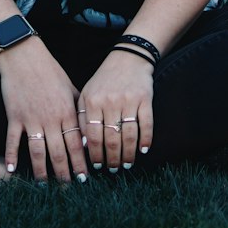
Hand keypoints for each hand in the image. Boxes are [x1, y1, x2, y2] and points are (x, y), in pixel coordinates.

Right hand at [0, 37, 88, 182]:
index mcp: (66, 112)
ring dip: (42, 171)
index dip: (80, 163)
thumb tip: (89, 130)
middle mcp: (50, 119)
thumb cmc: (51, 71)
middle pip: (58, 153)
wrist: (25, 57)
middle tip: (68, 189)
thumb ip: (80, 110)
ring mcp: (31, 119)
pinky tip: (12, 171)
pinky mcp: (14, 117)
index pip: (76, 144)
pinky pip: (12, 141)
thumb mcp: (71, 88)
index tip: (85, 178)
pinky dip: (11, 156)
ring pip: (37, 152)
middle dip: (64, 173)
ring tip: (45, 185)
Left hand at [78, 51, 153, 171]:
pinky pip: (146, 124)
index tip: (98, 166)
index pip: (93, 136)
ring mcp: (128, 100)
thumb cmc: (104, 80)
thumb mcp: (86, 94)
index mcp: (92, 101)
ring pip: (128, 135)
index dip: (96, 155)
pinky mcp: (145, 98)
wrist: (128, 58)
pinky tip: (143, 150)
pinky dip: (145, 139)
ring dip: (128, 154)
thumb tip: (83, 147)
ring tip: (127, 164)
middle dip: (112, 159)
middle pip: (111, 139)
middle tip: (114, 169)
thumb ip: (81, 118)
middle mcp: (110, 102)